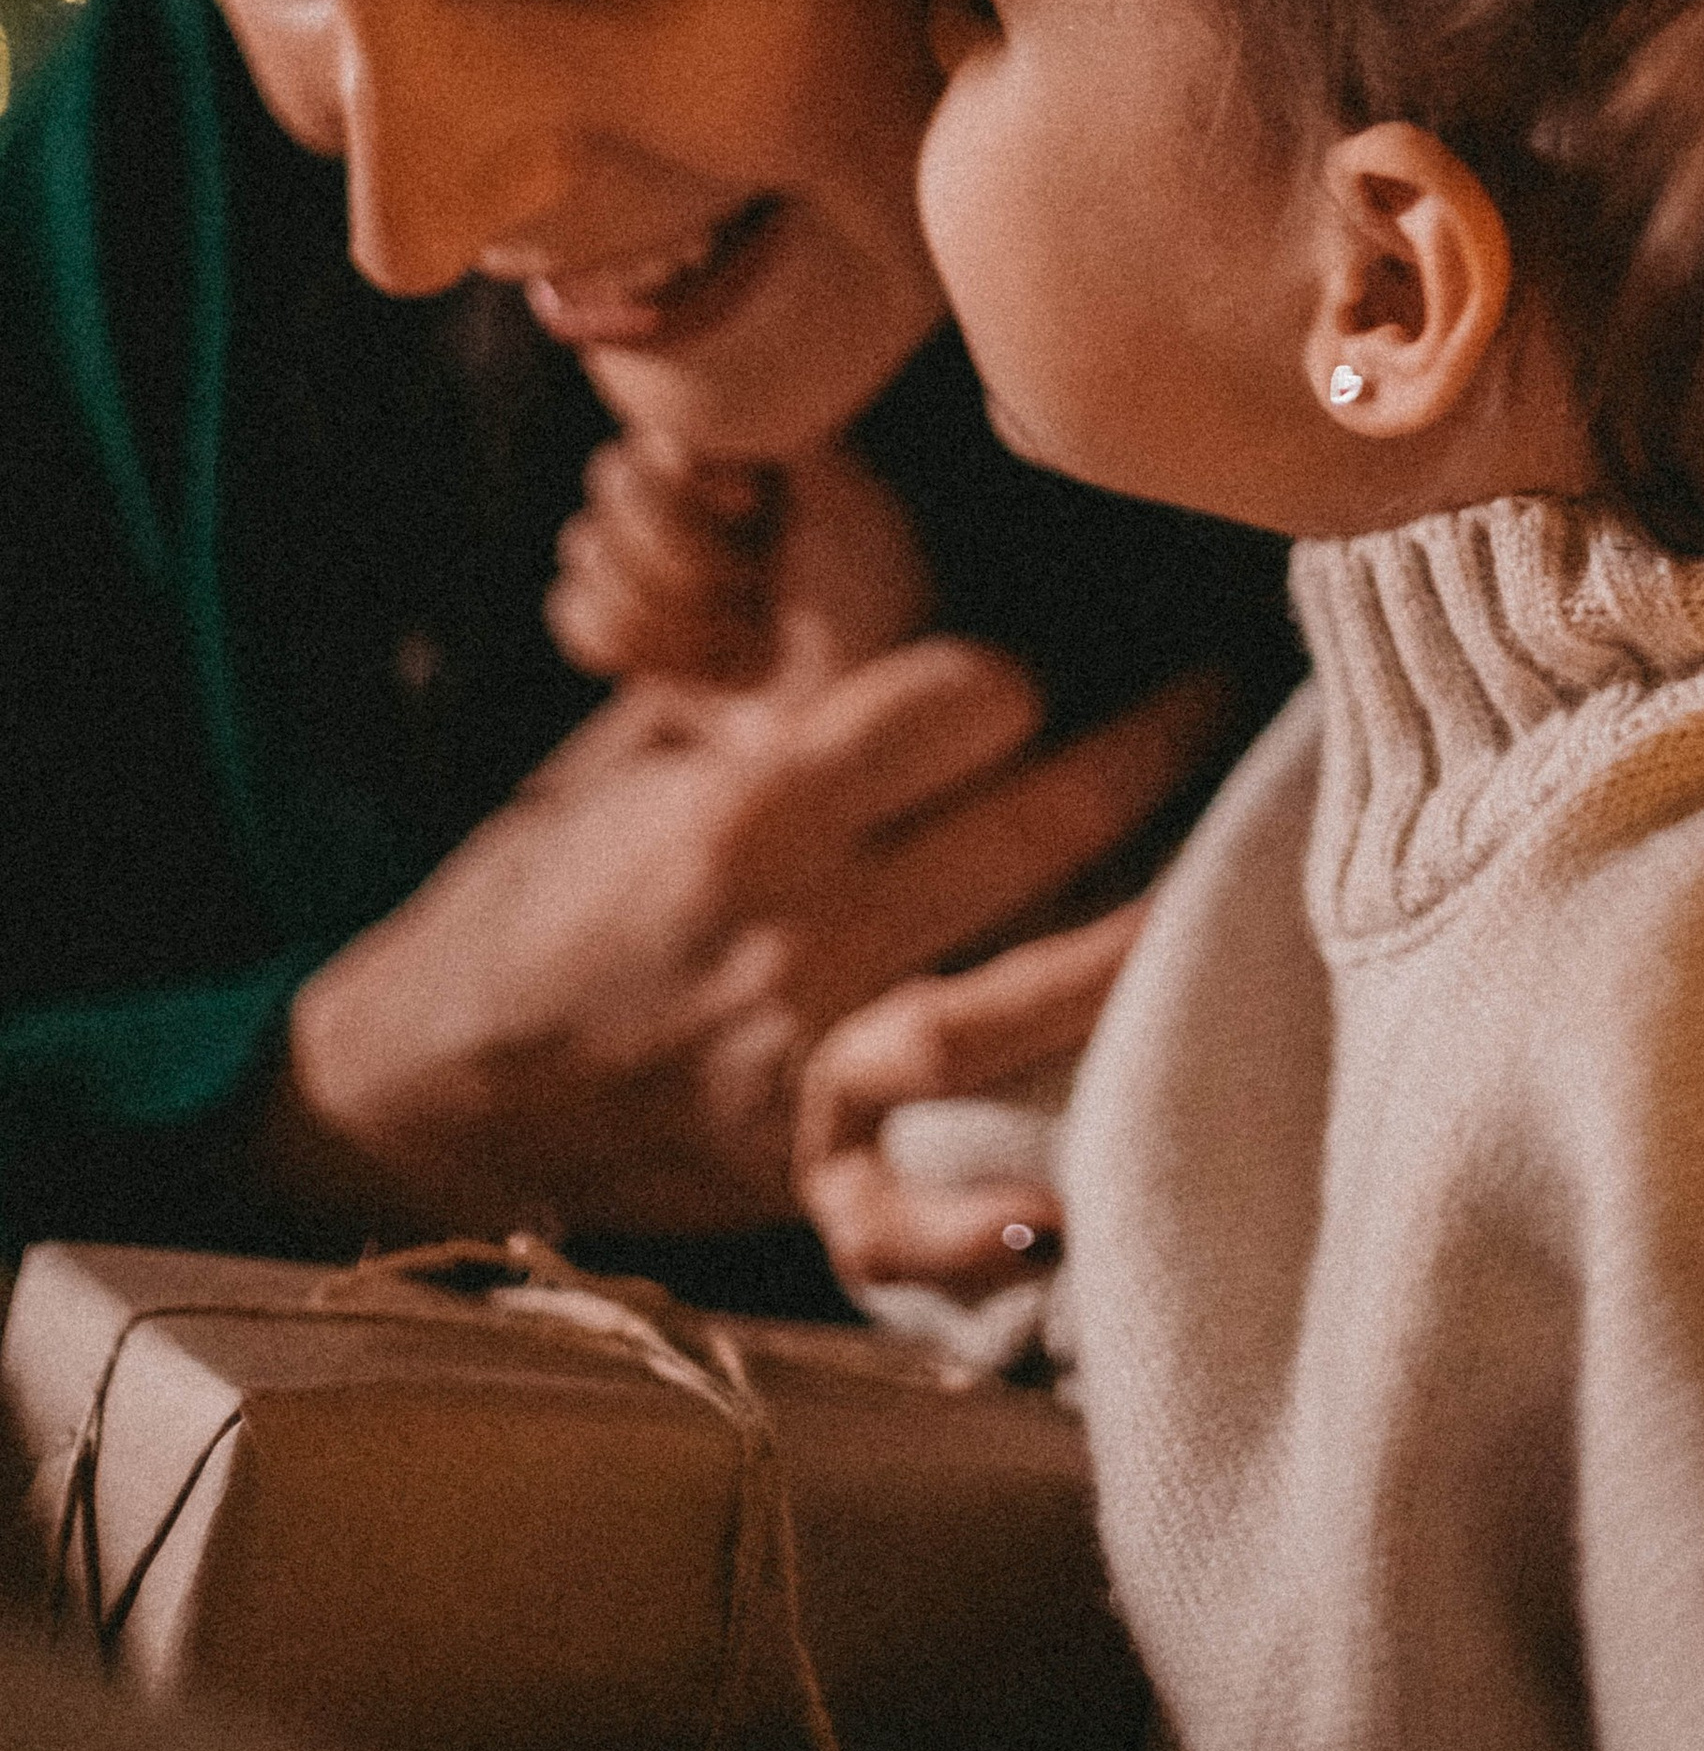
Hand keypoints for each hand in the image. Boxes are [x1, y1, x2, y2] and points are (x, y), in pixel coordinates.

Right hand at [261, 645, 1224, 1240]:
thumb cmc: (549, 880)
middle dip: (1151, 753)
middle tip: (1228, 697)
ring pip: (1003, 1003)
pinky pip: (891, 1215)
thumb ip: (774, 661)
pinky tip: (1059, 1218)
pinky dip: (970, 1236)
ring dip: (1133, 941)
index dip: (1019, 665)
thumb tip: (889, 514)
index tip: (1055, 648)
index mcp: (749, 805)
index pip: (958, 701)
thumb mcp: (642, 740)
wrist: (423, 1078)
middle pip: (1029, 829)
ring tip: (1233, 870)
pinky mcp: (791, 1169)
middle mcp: (790, 933)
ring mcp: (797, 1064)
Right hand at [546, 432, 935, 691]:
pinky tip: (706, 668)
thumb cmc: (884, 602)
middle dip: (684, 557)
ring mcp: (660, 559)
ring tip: (744, 640)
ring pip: (582, 550)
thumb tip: (739, 354)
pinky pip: (572, 611)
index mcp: (749, 446)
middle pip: (611, 484)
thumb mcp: (852, 500)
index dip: (687, 483)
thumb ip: (788, 430)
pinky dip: (631, 644)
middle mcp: (700, 489)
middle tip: (756, 591)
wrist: (875, 712)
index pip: (664, 423)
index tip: (751, 507)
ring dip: (669, 613)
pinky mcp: (635, 631)